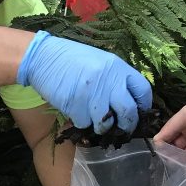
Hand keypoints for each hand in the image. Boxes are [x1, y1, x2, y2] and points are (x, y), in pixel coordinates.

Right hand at [18, 31, 151, 133]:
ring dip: (100, 126)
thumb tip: (129, 102)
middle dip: (127, 124)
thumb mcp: (100, 62)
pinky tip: (75, 111)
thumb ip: (115, 79)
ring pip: (105, 123)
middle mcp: (108, 80)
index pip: (143, 90)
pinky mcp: (75, 104)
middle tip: (122, 128)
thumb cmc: (72, 59)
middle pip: (129, 112)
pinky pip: (84, 123)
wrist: (42, 56)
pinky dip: (80, 122)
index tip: (139, 113)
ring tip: (93, 119)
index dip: (143, 106)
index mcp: (117, 67)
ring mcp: (92, 93)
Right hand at [154, 90, 185, 165]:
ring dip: (181, 164)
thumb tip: (155, 142)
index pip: (170, 137)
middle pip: (178, 149)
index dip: (163, 145)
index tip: (157, 153)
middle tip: (164, 163)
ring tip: (174, 169)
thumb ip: (170, 128)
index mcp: (185, 125)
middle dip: (171, 156)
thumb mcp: (185, 114)